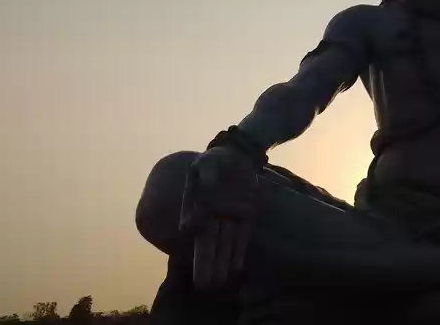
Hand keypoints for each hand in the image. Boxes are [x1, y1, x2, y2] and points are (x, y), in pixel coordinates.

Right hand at [179, 146, 259, 288]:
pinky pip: (242, 236)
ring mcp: (230, 217)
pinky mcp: (247, 215)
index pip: (193, 227)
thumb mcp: (207, 164)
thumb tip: (201, 203)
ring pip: (225, 244)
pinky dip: (239, 252)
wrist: (240, 155)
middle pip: (207, 243)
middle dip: (206, 264)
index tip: (192, 252)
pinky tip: (237, 268)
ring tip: (219, 283)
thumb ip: (205, 180)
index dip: (193, 237)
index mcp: (197, 205)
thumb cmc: (217, 159)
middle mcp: (212, 216)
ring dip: (222, 263)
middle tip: (203, 285)